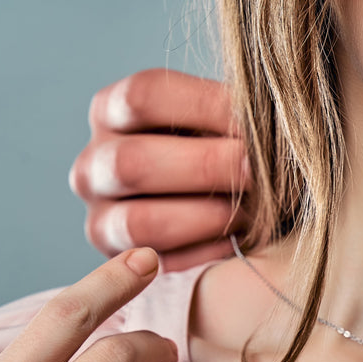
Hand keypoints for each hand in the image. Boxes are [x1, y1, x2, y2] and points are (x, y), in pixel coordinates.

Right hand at [70, 69, 248, 271]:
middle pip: (132, 162)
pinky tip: (240, 240)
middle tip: (256, 170)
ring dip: (207, 217)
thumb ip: (239, 111)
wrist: (234, 213)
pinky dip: (208, 253)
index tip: (256, 121)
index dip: (204, 106)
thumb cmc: (234, 152)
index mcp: (114, 111)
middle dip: (206, 167)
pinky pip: (160, 265)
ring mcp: (103, 218)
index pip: (142, 96)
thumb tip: (267, 112)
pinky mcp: (126, 264)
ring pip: (140, 222)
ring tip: (252, 212)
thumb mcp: (230, 121)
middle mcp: (95, 164)